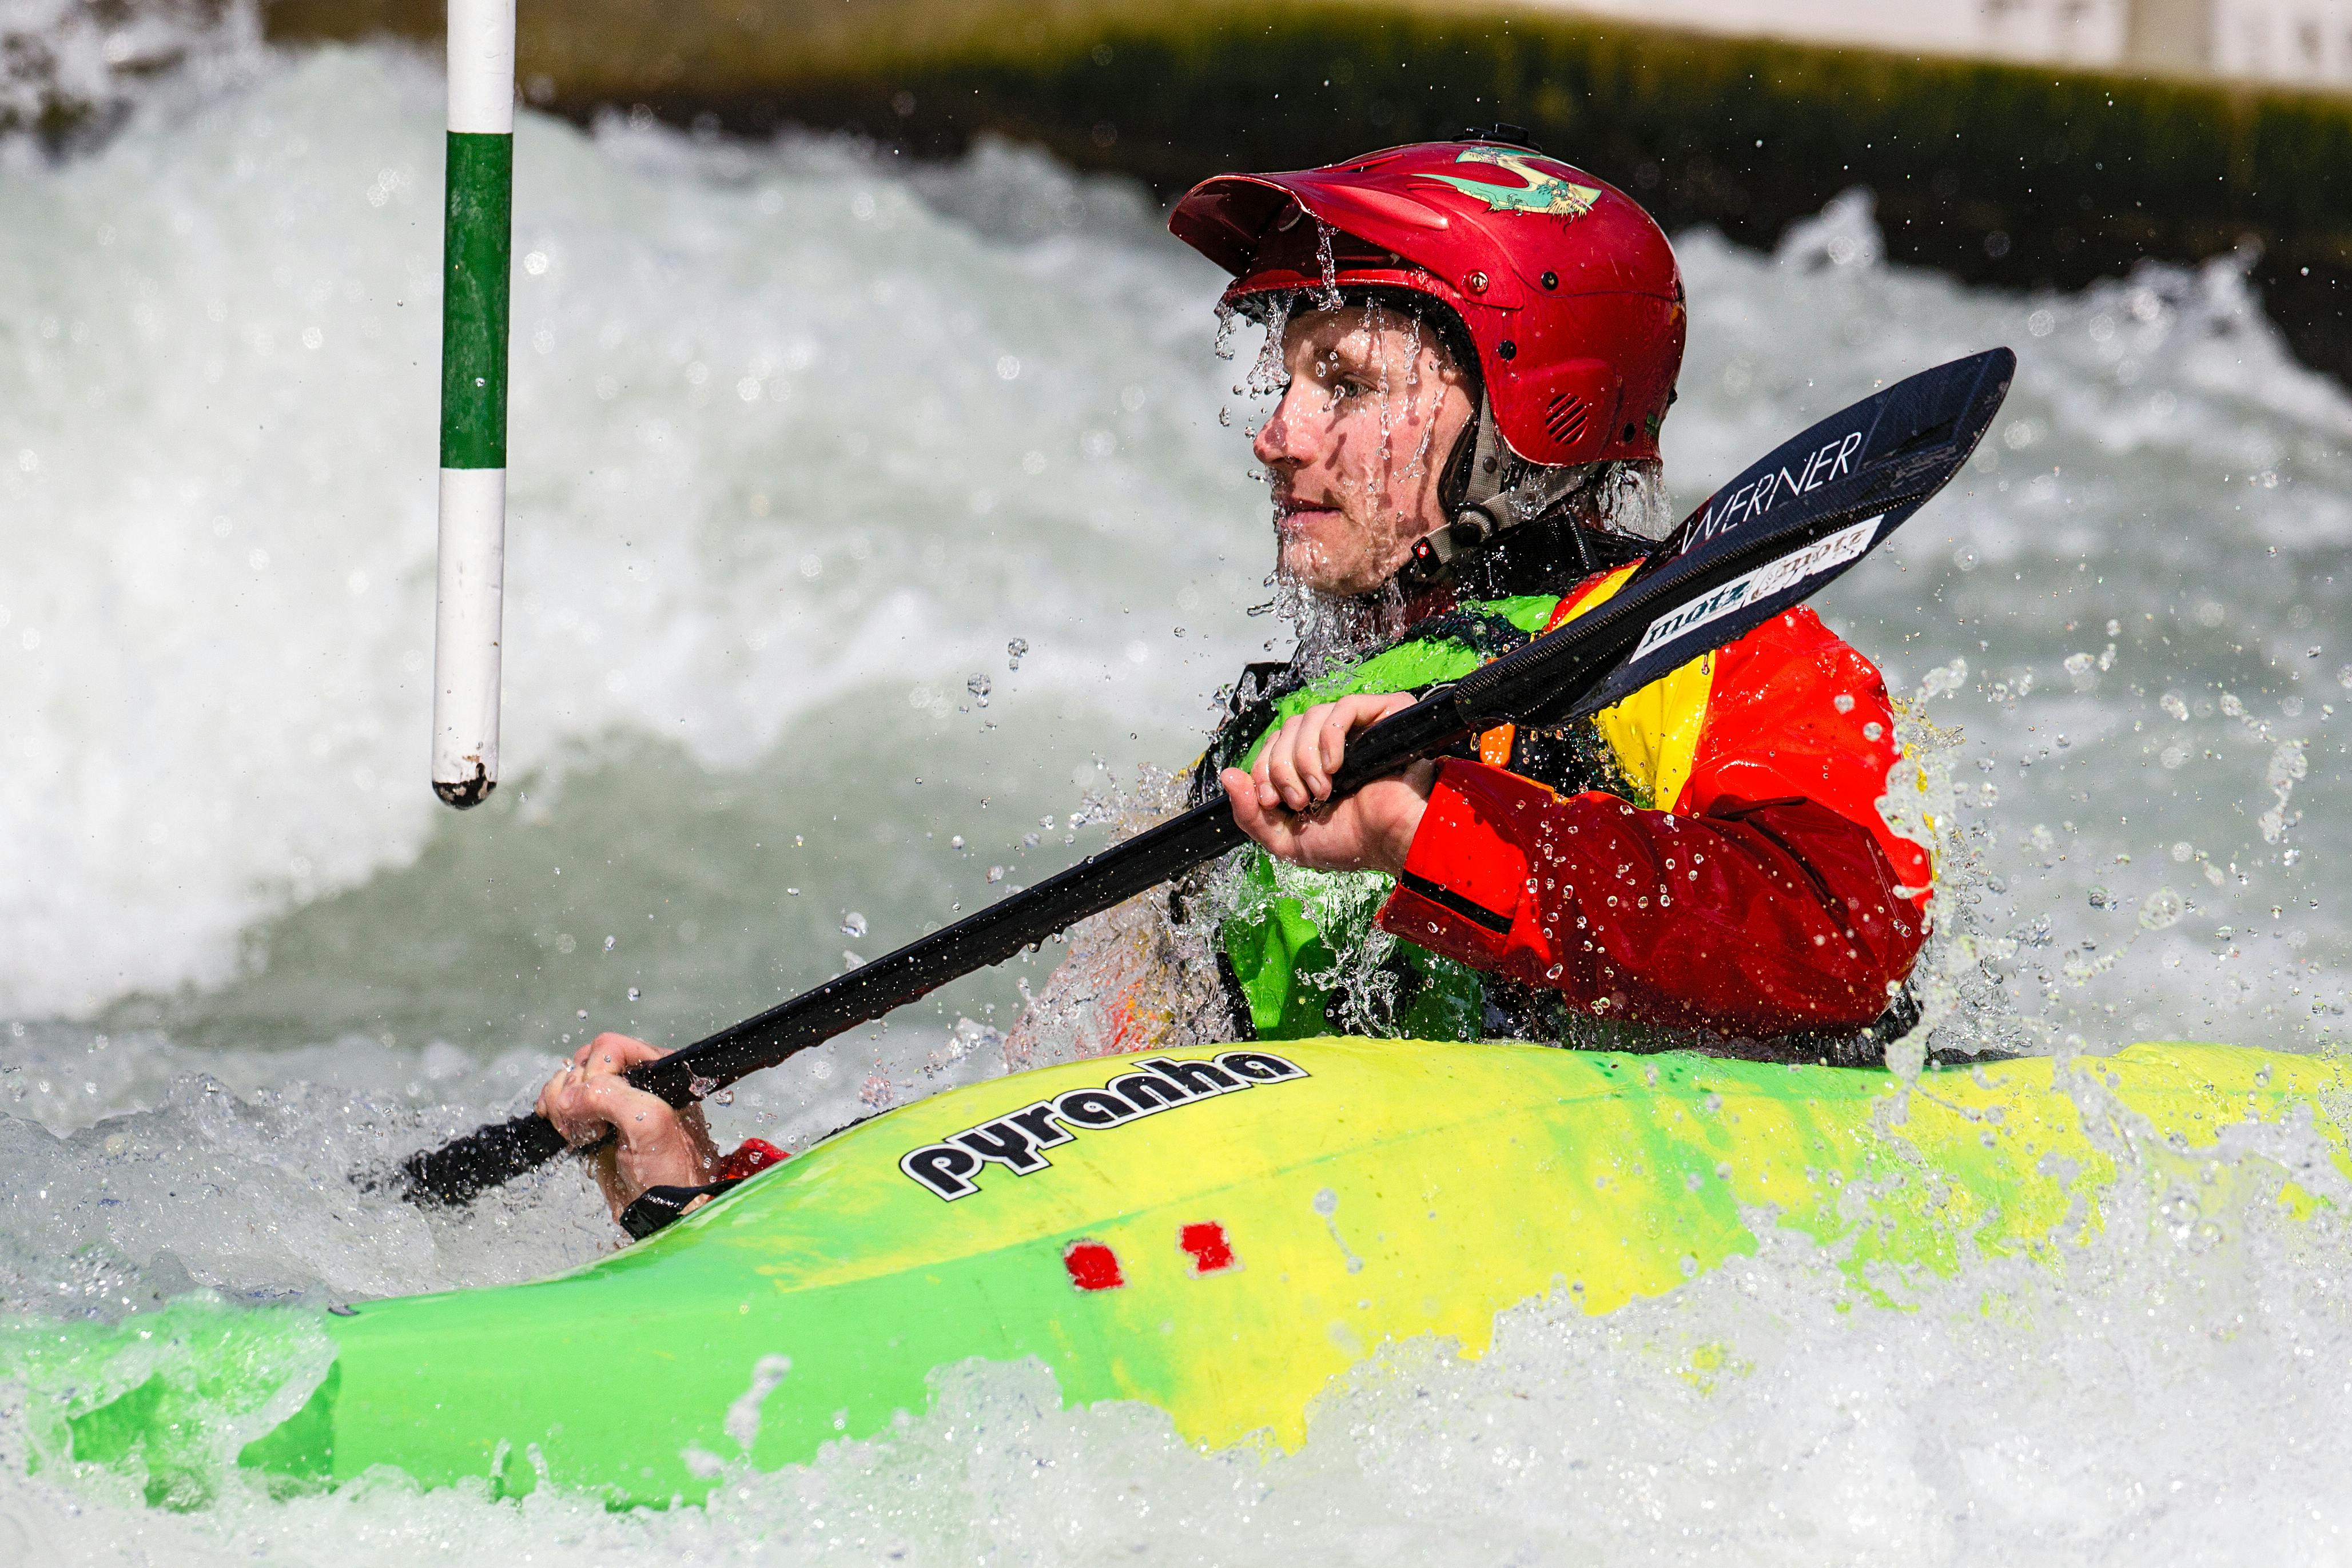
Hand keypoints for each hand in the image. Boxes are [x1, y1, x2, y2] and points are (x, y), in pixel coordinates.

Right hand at [535, 1033, 718, 1221]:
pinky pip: (564, 1104)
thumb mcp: (650, 1125)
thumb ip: (611, 1098)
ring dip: (562, 1104)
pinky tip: (565, 1130)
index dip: (594, 1074)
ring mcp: (613, 1105)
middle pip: (584, 1062)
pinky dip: (555, 1112)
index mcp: (658, 1071)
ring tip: (581, 1133)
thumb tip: (569, 1097)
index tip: (597, 1110)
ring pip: (570, 1083)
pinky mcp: (596, 1126)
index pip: (610, 1048)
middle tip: (589, 1127)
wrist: (667, 1213)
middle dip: (575, 1091)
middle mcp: (636, 1082)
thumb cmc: (675, 1173)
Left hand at [1222, 692, 1434, 875]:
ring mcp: (1357, 728)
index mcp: (1309, 766)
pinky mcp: (1382, 717)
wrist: (1391, 843)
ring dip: (1305, 758)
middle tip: (1300, 800)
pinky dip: (1330, 736)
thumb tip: (1226, 776)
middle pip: (1286, 729)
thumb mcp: (1286, 840)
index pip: (1272, 746)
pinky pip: (1343, 707)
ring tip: (1322, 789)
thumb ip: (1250, 814)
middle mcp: (1332, 744)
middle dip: (1281, 768)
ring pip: (1309, 717)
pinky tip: (1336, 766)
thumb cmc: (1350, 844)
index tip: (1271, 801)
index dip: (1263, 769)